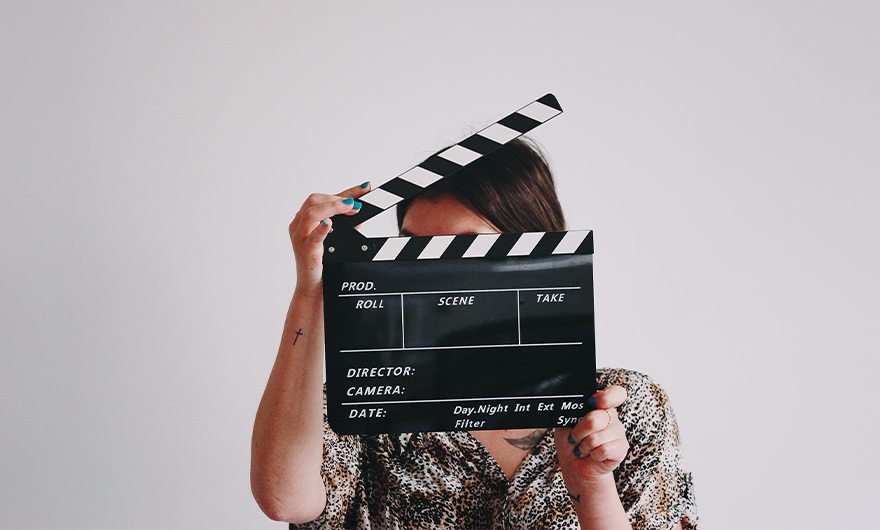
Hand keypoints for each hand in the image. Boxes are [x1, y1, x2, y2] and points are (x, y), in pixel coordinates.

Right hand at [288, 182, 370, 297]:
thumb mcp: (339, 239)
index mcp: (305, 219)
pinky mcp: (305, 251)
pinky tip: (329, 224)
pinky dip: (321, 228)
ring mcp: (300, 237)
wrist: (314, 288)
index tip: (364, 187)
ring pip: (311, 213)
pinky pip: (311, 236)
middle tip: (357, 204)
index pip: (324, 198)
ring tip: (350, 207)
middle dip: (338, 198)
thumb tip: (360, 208)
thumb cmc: (324, 264)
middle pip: (315, 200)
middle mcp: (299, 225)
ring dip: (333, 207)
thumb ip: (348, 223)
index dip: (346, 191)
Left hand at [554, 386, 628, 482]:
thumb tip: (573, 404)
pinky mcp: (622, 448)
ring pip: (597, 437)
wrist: (575, 464)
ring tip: (584, 448)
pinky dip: (593, 455)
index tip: (591, 401)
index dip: (606, 397)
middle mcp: (611, 416)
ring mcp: (619, 432)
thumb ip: (571, 412)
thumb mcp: (565, 423)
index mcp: (599, 406)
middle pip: (596, 419)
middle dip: (579, 431)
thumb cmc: (571, 441)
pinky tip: (593, 455)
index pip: (615, 394)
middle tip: (574, 437)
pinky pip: (604, 450)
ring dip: (584, 446)